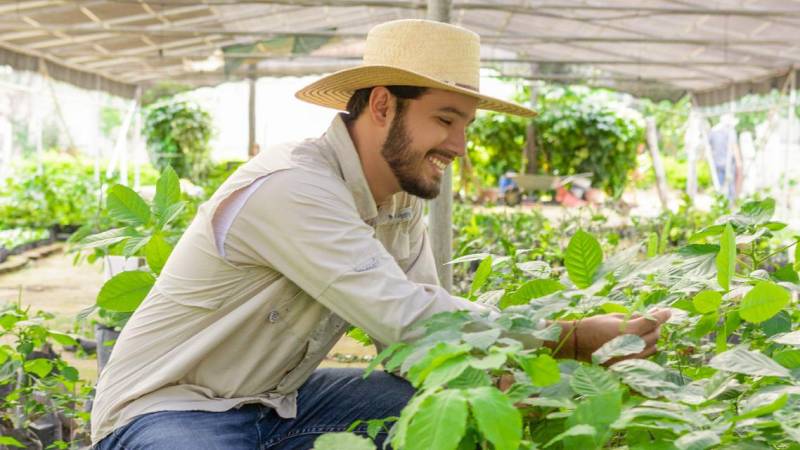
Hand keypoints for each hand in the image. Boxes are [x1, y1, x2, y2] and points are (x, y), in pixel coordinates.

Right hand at [547, 308, 670, 362]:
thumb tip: (648, 316)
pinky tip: (639, 343)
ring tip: (645, 331)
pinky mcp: (626, 366)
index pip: (653, 322)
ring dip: (652, 338)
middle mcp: (633, 346)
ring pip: (653, 348)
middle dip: (657, 326)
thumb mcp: (614, 317)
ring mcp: (630, 358)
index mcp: (629, 331)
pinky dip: (646, 349)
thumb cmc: (593, 325)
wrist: (577, 343)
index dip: (662, 315)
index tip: (668, 311)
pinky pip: (644, 358)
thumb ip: (634, 318)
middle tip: (653, 319)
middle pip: (655, 335)